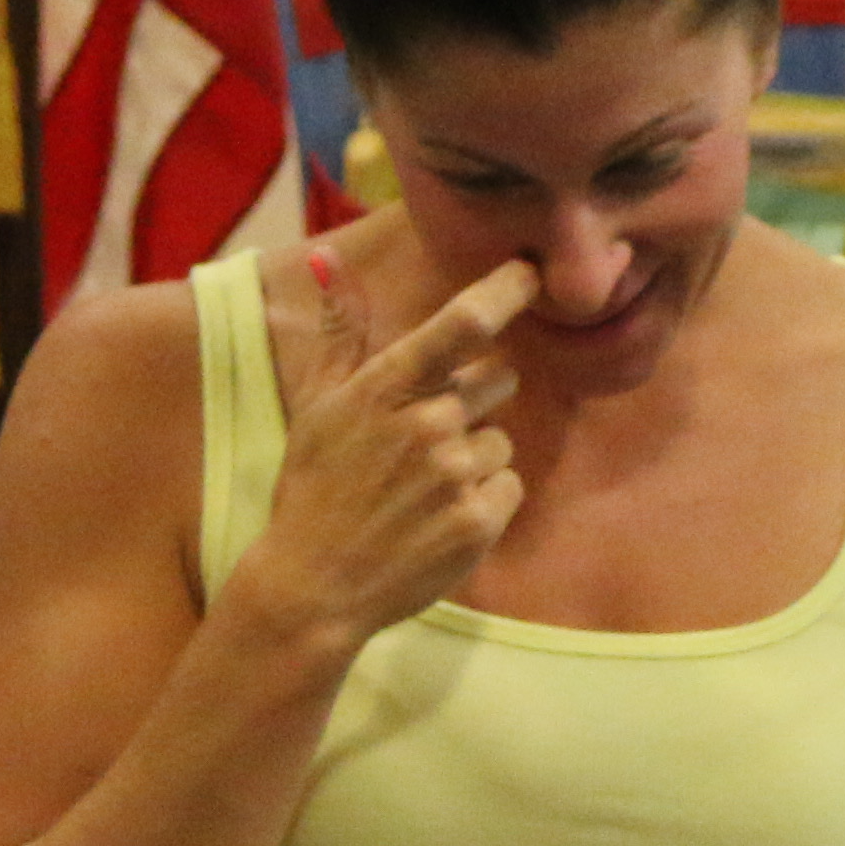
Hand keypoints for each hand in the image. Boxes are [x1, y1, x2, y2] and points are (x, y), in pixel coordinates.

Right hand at [221, 248, 534, 655]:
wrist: (314, 585)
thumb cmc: (314, 489)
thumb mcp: (318, 406)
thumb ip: (339, 332)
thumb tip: (329, 260)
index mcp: (388, 386)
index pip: (463, 323)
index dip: (505, 290)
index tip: (530, 272)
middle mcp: (428, 422)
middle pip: (500, 379)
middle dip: (477, 398)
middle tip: (429, 436)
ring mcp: (456, 474)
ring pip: (501, 440)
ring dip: (475, 458)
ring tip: (423, 490)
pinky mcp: (478, 522)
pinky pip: (509, 486)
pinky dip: (484, 501)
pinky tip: (439, 519)